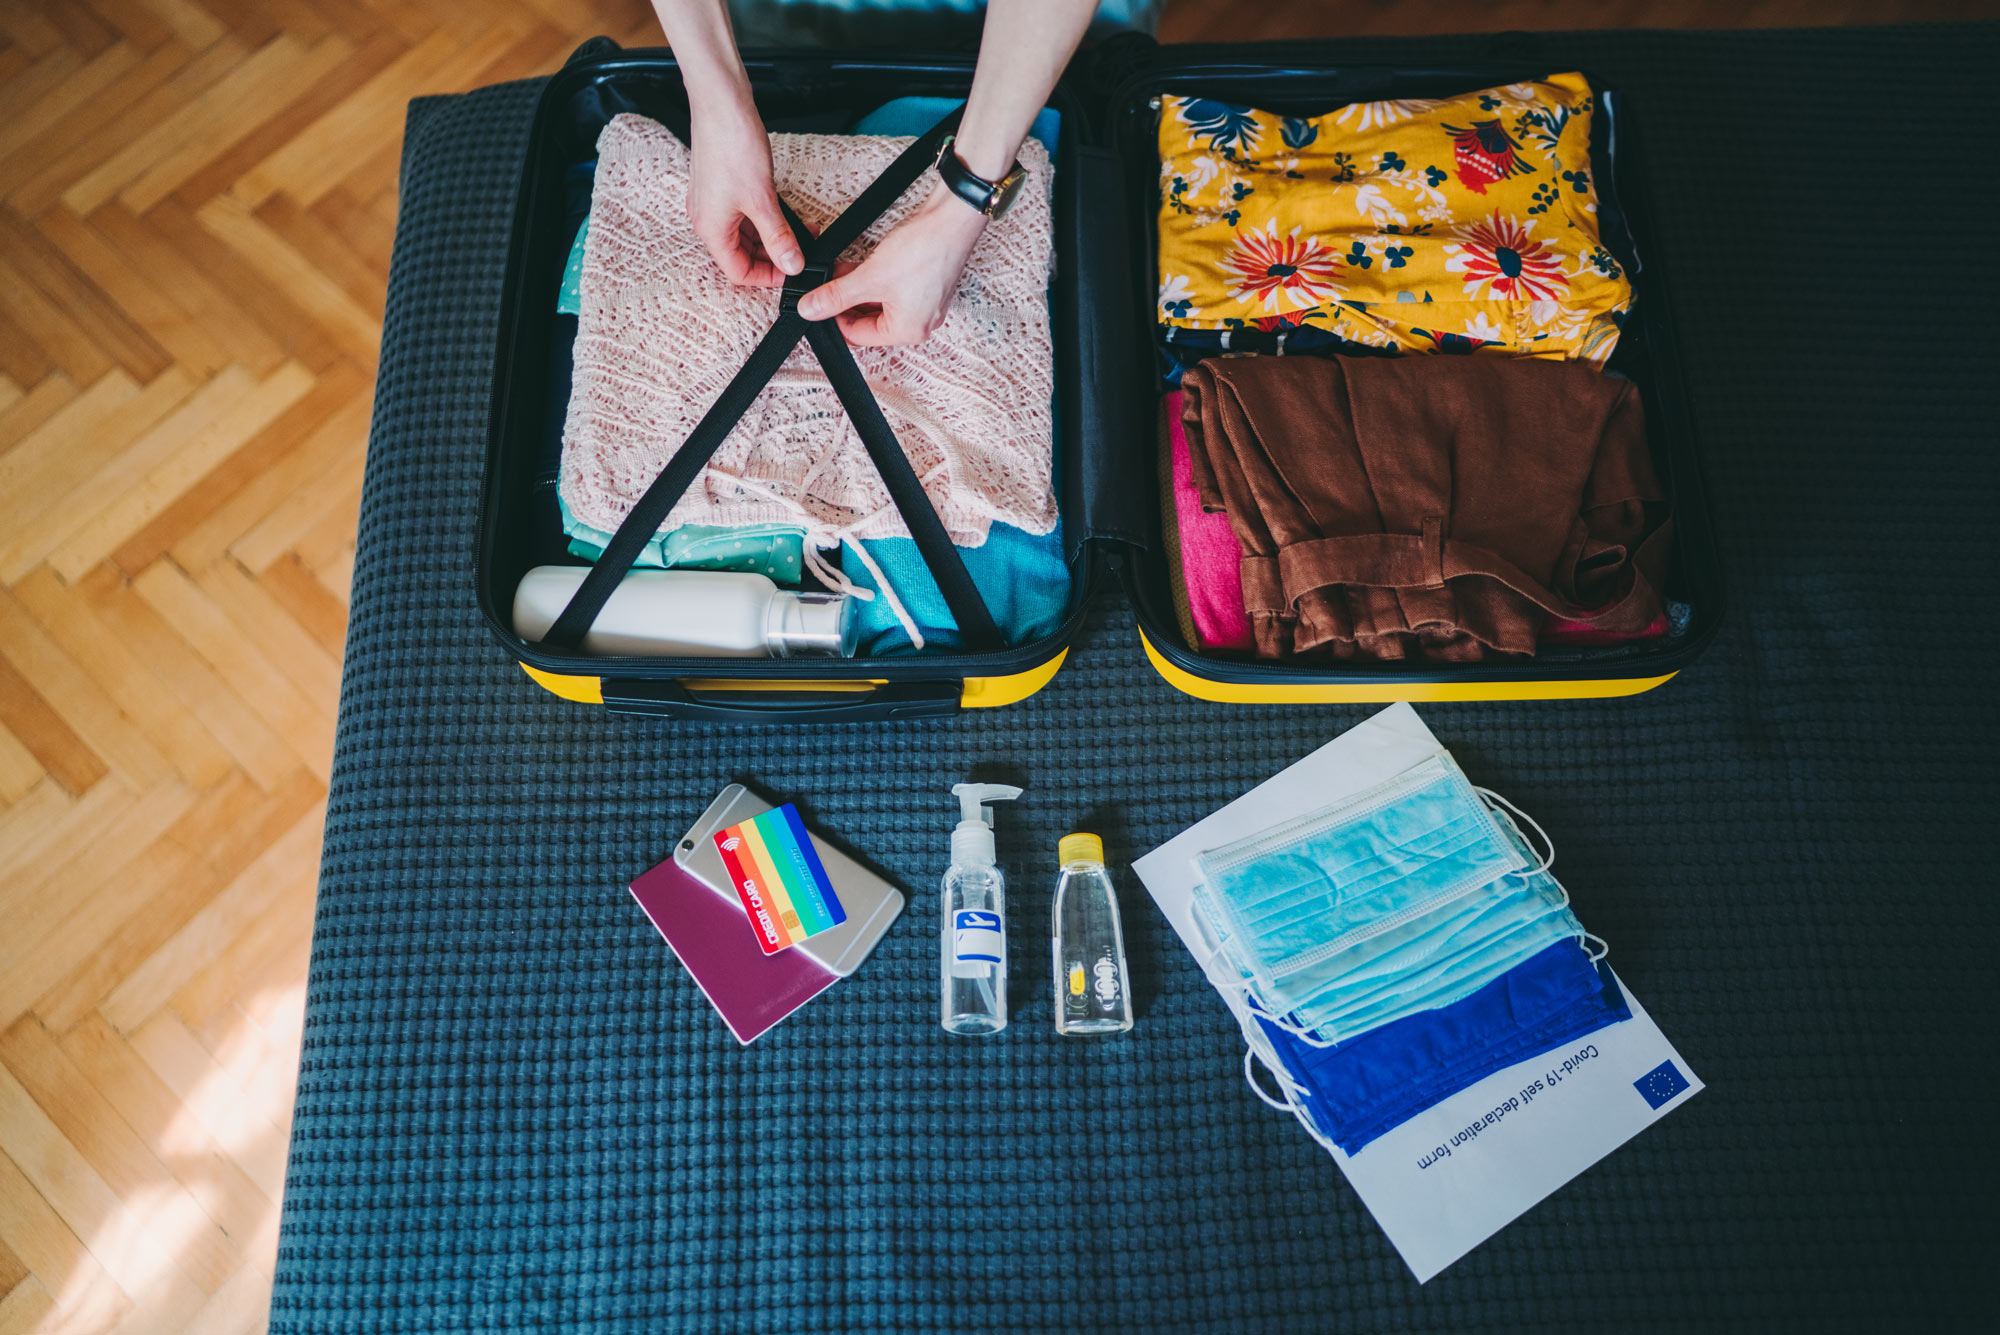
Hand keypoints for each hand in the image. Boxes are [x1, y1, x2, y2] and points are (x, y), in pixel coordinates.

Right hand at [687, 107, 804, 286]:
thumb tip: (791, 264)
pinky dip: (766, 218)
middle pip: (742, 254)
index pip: (739, 272)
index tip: (792, 271)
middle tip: (802, 251)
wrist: (720, 102)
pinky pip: (745, 214)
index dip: (767, 277)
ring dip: (773, 236)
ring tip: (801, 231)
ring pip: (746, 234)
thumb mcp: (762, 200)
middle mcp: (708, 219)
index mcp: (710, 229)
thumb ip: (778, 237)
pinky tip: (786, 213)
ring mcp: (714, 202)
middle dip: (774, 255)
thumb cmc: (730, 144)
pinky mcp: (723, 186)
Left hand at [795, 189, 987, 344]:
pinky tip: (860, 267)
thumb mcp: (869, 277)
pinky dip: (875, 281)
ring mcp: (925, 304)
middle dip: (846, 303)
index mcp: (908, 331)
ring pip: (880, 304)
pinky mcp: (926, 285)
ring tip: (841, 273)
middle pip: (870, 322)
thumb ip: (836, 295)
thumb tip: (811, 308)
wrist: (952, 219)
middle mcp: (920, 323)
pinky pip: (893, 291)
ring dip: (858, 290)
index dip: (834, 320)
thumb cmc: (925, 251)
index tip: (818, 304)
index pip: (859, 336)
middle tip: (827, 287)